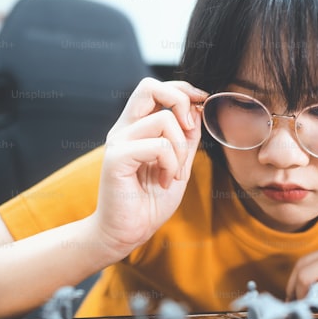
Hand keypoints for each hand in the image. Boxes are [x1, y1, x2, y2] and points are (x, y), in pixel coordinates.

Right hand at [93, 78, 207, 254]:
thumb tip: (197, 110)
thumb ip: (186, 138)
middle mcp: (124, 129)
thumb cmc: (150, 200)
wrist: (126, 232)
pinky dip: (172, 165)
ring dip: (180, 149)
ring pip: (164, 119)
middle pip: (150, 86)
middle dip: (180, 101)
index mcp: (135, 127)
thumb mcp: (179, 164)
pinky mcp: (116, 158)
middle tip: (188, 130)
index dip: (182, 89)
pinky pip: (159, 146)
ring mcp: (118, 142)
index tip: (201, 104)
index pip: (154, 88)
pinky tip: (165, 181)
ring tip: (174, 173)